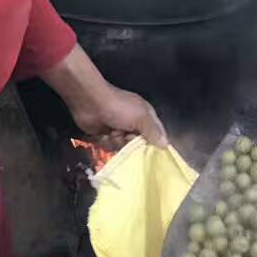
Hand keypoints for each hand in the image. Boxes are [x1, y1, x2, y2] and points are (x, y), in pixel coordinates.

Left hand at [42, 44, 167, 149]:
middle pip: (140, 145)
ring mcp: (120, 131)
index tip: (153, 153)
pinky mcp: (106, 136)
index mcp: (146, 118)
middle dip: (132, 143)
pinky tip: (104, 135)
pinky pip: (111, 148)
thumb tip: (166, 145)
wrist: (90, 102)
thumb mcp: (141, 117)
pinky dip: (107, 143)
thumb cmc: (119, 107)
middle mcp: (135, 125)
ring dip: (118, 143)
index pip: (157, 136)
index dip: (156, 145)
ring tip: (113, 133)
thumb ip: (154, 132)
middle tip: (127, 137)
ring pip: (125, 148)